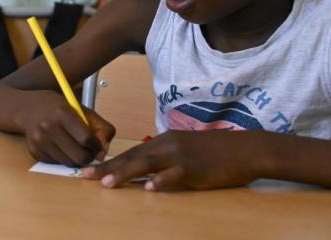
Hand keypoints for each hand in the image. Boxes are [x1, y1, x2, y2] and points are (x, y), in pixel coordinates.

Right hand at [20, 91, 114, 165]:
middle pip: (79, 156)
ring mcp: (39, 141)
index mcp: (61, 113)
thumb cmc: (59, 108)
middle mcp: (48, 127)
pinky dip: (63, 158)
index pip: (86, 138)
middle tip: (88, 150)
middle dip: (89, 156)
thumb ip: (100, 127)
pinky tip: (60, 146)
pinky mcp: (34, 152)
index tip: (97, 144)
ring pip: (69, 163)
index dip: (97, 145)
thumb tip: (103, 152)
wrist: (27, 108)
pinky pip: (57, 164)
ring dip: (76, 159)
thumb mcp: (82, 110)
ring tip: (75, 147)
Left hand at [83, 130, 258, 190]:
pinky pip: (176, 175)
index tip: (89, 171)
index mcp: (163, 141)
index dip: (109, 162)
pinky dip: (162, 181)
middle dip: (107, 168)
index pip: (131, 153)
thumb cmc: (215, 152)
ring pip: (147, 164)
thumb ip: (164, 158)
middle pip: (132, 157)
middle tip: (85, 177)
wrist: (244, 149)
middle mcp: (167, 144)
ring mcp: (181, 155)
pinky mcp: (196, 168)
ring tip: (108, 184)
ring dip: (125, 173)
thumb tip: (145, 173)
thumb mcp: (184, 150)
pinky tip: (150, 189)